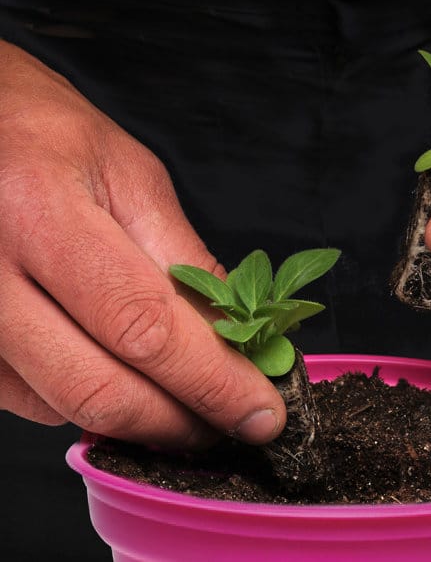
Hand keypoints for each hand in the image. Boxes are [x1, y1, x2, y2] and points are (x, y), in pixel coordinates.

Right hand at [0, 41, 285, 444]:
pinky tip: (126, 373)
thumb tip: (236, 337)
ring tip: (190, 396)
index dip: (212, 381)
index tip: (262, 412)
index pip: (144, 326)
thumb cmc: (53, 141)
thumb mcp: (133, 178)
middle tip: (235, 420)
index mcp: (40, 213)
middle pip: (101, 388)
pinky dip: (97, 401)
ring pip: (69, 408)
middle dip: (183, 419)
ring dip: (145, 417)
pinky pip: (37, 403)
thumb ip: (185, 261)